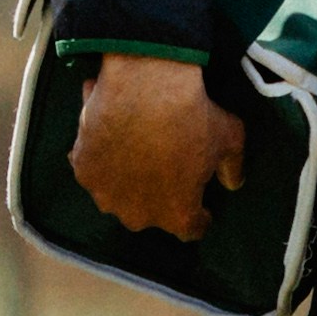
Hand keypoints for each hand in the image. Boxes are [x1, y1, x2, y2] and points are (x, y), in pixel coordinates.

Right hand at [71, 52, 246, 238]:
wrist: (146, 86)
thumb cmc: (192, 116)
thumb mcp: (230, 139)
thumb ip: (232, 167)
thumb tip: (233, 181)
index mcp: (178, 214)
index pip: (190, 229)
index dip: (198, 217)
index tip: (200, 205)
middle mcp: (138, 214)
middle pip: (150, 214)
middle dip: (158, 197)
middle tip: (164, 168)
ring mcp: (107, 194)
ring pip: (118, 194)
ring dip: (126, 180)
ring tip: (133, 150)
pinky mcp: (83, 170)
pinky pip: (93, 170)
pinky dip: (100, 158)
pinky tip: (108, 138)